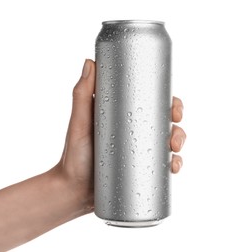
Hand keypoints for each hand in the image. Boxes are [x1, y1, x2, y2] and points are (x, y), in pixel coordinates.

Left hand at [56, 59, 185, 211]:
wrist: (73, 189)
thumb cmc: (73, 154)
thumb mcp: (79, 122)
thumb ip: (81, 93)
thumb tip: (90, 62)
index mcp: (121, 115)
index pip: (149, 102)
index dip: (167, 101)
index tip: (174, 106)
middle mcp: (131, 131)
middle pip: (162, 122)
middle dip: (177, 125)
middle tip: (175, 131)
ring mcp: (136, 151)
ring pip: (166, 142)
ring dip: (178, 143)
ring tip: (174, 151)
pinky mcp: (138, 170)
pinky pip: (161, 165)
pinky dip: (173, 164)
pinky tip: (174, 167)